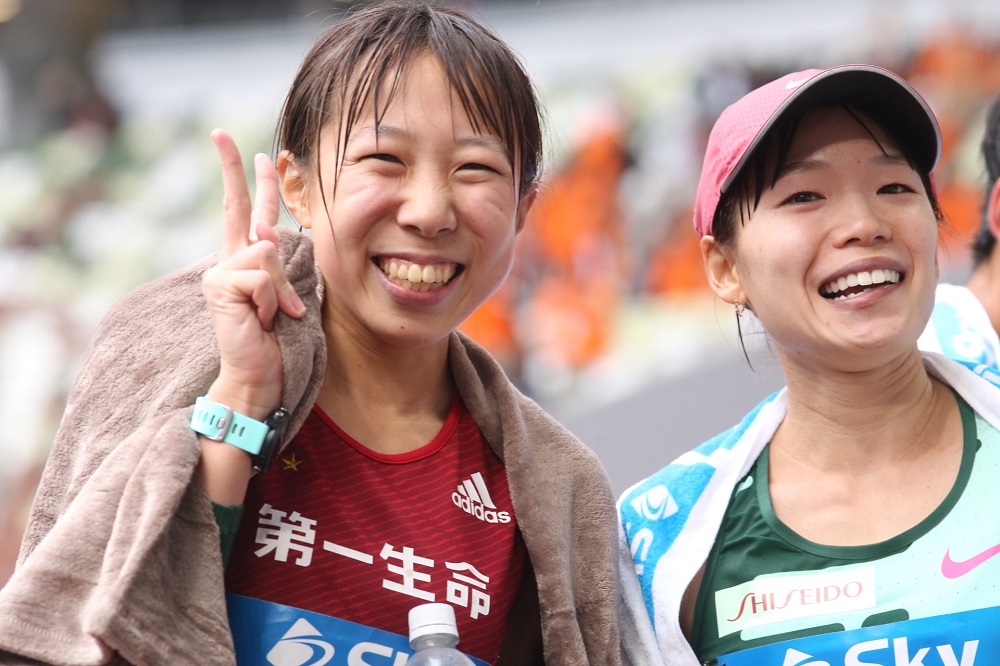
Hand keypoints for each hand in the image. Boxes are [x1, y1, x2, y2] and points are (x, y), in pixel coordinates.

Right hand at [201, 129, 305, 419]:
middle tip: (221, 132)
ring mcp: (220, 272)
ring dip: (283, 289)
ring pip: (268, 252)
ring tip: (275, 317)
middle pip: (239, 206)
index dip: (239, 175)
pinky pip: (263, 275)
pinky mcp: (220, 286)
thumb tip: (267, 234)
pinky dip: (274, 300)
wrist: (259, 375)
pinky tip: (263, 321)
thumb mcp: (286, 295)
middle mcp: (228, 260)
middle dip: (232, 168)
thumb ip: (279, 264)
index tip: (232, 142)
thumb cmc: (277, 340)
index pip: (243, 209)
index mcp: (245, 259)